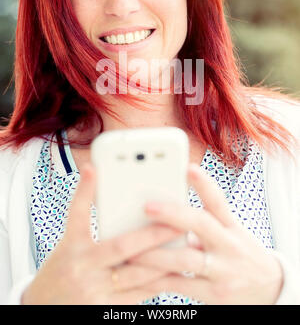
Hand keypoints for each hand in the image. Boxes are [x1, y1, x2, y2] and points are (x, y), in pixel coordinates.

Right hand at [22, 162, 181, 304]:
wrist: (45, 308)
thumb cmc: (62, 270)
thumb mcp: (68, 244)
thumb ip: (86, 220)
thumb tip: (104, 185)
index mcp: (71, 247)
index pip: (78, 214)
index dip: (84, 191)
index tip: (93, 169)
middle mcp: (82, 268)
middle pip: (122, 246)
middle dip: (154, 234)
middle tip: (179, 221)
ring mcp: (94, 291)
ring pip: (137, 274)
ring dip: (165, 260)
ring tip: (188, 247)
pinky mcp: (105, 309)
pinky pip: (139, 295)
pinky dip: (158, 282)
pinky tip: (175, 271)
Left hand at [128, 164, 283, 304]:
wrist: (270, 290)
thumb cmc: (239, 254)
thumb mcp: (230, 234)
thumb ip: (204, 224)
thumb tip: (166, 211)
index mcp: (231, 226)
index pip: (218, 201)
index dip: (204, 183)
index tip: (188, 167)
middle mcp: (229, 245)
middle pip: (202, 224)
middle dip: (173, 214)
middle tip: (146, 206)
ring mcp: (223, 270)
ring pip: (186, 259)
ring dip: (155, 254)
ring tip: (130, 249)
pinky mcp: (214, 294)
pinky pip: (180, 285)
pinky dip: (158, 280)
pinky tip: (140, 275)